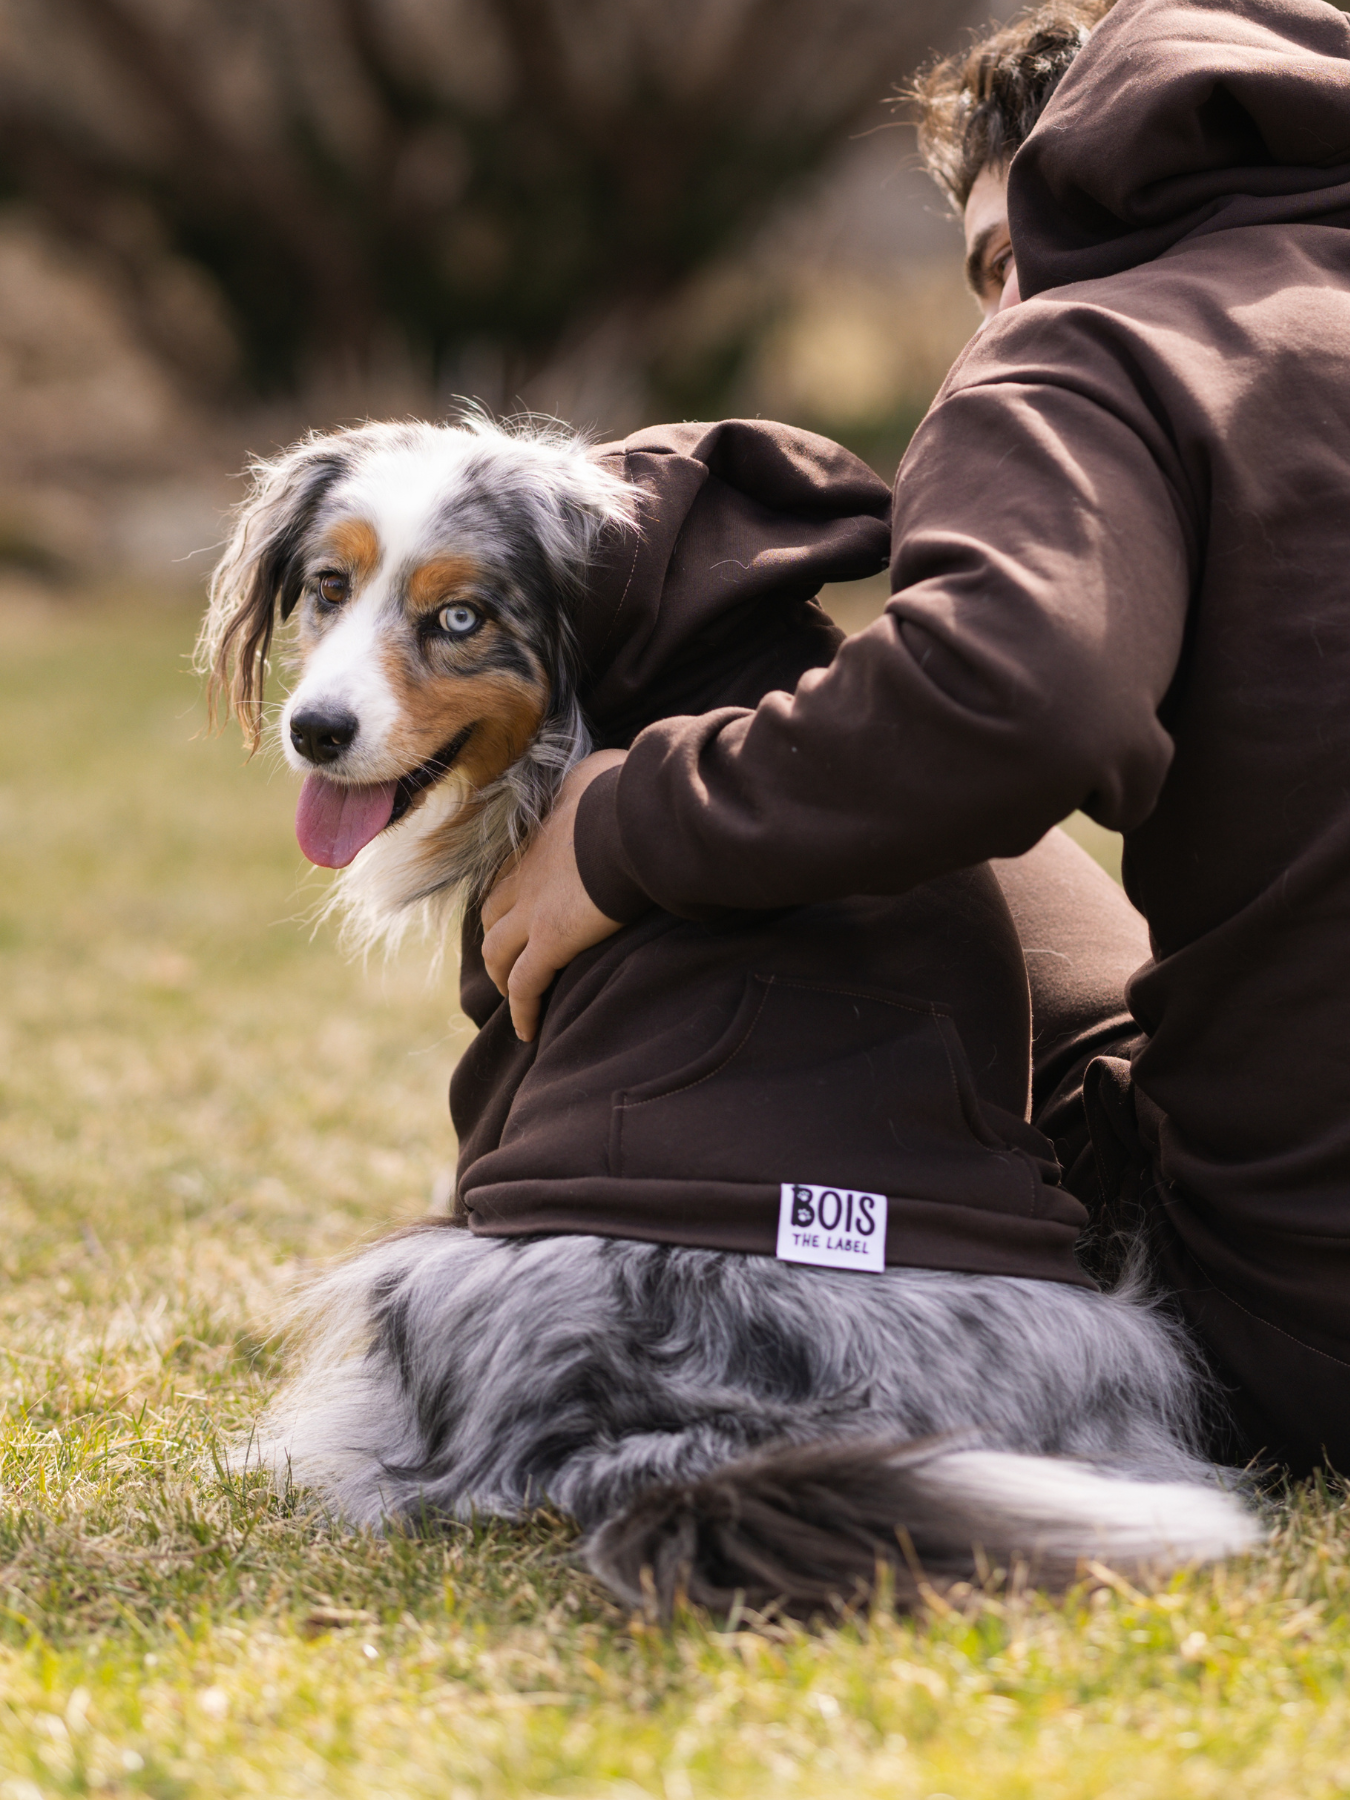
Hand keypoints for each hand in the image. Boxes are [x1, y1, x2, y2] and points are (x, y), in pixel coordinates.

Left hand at [481, 749, 627, 1040]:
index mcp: (537, 837)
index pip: (509, 872)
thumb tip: (608, 772)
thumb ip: (595, 778)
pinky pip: (525, 985)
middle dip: (495, 939)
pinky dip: (522, 1010)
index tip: (517, 914)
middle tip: (508, 962)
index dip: (508, 897)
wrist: (635, 822)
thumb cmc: (628, 793)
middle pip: (491, 914)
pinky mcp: (551, 941)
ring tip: (513, 1000)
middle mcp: (524, 875)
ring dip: (501, 978)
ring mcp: (533, 910)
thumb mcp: (602, 772)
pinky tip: (529, 1031)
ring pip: (497, 953)